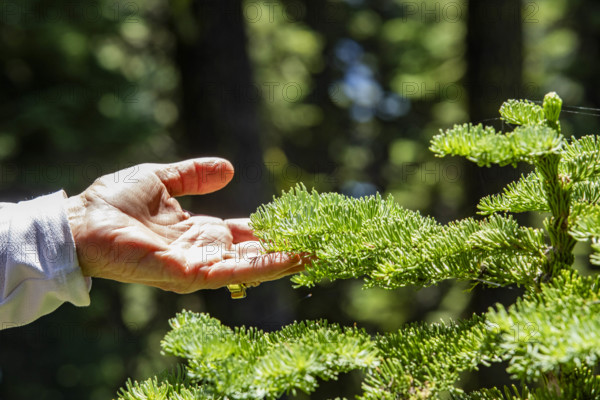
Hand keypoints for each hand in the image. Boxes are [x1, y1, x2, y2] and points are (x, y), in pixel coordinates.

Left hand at [65, 158, 304, 292]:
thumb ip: (194, 175)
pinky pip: (231, 273)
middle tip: (317, 242)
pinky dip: (261, 268)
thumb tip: (229, 168)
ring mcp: (197, 265)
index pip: (242, 233)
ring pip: (248, 266)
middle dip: (283, 249)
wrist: (83, 219)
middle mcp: (202, 251)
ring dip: (280, 261)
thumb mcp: (163, 179)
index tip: (296, 223)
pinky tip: (287, 260)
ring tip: (312, 254)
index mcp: (198, 231)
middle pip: (251, 253)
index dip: (269, 230)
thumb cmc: (115, 201)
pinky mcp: (188, 274)